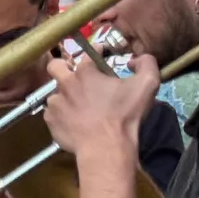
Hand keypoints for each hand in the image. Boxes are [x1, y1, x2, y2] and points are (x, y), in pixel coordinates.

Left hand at [41, 41, 157, 162]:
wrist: (105, 146)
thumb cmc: (125, 114)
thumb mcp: (147, 84)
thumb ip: (146, 63)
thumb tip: (134, 60)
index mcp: (85, 71)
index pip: (88, 51)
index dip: (98, 51)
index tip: (103, 56)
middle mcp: (65, 83)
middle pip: (56, 66)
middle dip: (63, 66)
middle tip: (77, 76)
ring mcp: (55, 103)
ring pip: (55, 92)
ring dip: (65, 95)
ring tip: (79, 104)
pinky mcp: (50, 120)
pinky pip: (53, 113)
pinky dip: (62, 114)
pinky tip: (74, 120)